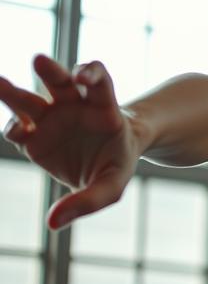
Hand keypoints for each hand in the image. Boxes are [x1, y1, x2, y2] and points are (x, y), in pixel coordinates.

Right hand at [1, 54, 140, 230]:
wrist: (107, 160)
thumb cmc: (116, 165)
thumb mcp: (112, 187)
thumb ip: (88, 201)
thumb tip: (53, 223)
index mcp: (104, 108)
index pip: (99, 84)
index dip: (91, 74)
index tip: (82, 77)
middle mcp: (73, 106)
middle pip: (61, 82)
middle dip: (51, 71)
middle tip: (39, 60)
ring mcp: (49, 117)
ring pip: (30, 100)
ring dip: (13, 91)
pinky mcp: (32, 134)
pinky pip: (18, 129)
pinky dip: (14, 129)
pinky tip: (16, 131)